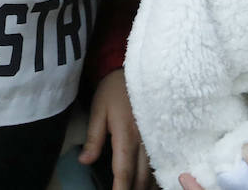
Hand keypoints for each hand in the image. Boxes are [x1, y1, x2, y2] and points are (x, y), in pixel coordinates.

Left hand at [79, 69, 155, 189]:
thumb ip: (93, 138)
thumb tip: (84, 161)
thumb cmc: (115, 89)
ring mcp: (156, 139)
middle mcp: (145, 141)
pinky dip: (155, 176)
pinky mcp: (162, 135)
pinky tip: (151, 181)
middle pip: (141, 177)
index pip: (124, 171)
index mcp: (126, 135)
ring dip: (146, 186)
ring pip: (154, 172)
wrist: (139, 70)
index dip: (120, 189)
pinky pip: (161, 162)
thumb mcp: (98, 110)